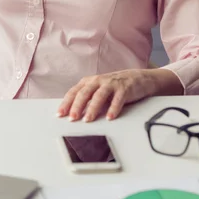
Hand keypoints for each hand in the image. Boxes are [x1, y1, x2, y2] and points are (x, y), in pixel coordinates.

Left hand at [56, 68, 182, 121]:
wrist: (138, 78)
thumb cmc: (115, 87)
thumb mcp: (98, 90)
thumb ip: (87, 100)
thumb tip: (72, 114)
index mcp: (89, 82)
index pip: (74, 92)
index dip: (66, 103)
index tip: (60, 114)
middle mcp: (98, 81)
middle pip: (85, 93)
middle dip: (77, 106)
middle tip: (72, 118)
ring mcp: (112, 83)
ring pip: (99, 95)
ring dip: (92, 108)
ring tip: (88, 120)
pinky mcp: (125, 88)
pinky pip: (118, 99)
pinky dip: (113, 108)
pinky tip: (110, 117)